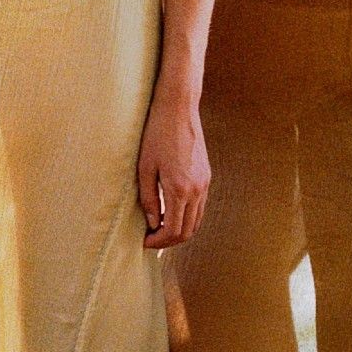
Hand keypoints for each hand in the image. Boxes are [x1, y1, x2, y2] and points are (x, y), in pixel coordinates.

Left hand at [137, 82, 209, 248]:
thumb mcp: (145, 168)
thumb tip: (153, 224)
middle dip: (169, 240)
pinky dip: (187, 216)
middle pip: (188, 231)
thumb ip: (148, 199)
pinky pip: (200, 206)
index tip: (144, 242)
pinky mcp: (207, 176)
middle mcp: (197, 190)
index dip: (158, 242)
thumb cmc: (156, 135)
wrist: (178, 109)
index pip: (173, 230)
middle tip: (151, 239)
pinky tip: (171, 211)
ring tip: (159, 227)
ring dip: (179, 229)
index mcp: (179, 189)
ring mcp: (205, 183)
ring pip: (196, 221)